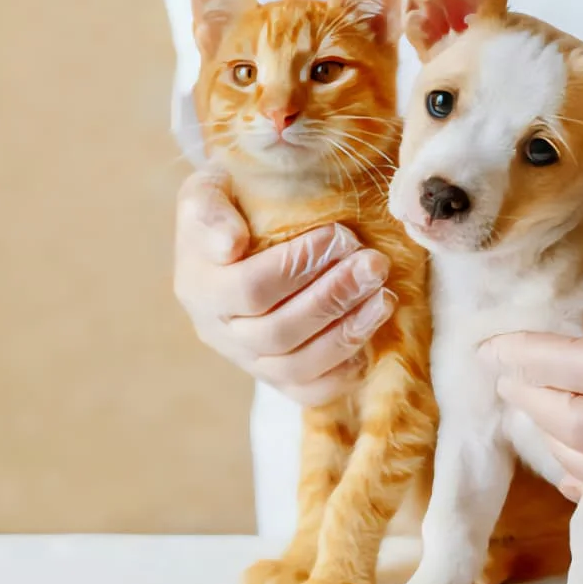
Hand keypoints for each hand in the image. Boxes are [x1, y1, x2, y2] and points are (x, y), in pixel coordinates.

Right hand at [173, 171, 396, 405]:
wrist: (235, 238)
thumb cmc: (230, 207)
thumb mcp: (208, 191)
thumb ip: (209, 210)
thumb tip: (230, 245)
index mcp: (198, 287)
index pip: (250, 288)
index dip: (298, 266)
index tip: (339, 235)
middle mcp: (219, 332)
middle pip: (279, 332)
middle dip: (334, 297)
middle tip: (374, 265)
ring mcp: (248, 360)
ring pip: (297, 367)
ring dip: (348, 332)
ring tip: (383, 297)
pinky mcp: (277, 377)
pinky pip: (310, 392)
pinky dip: (344, 370)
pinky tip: (371, 333)